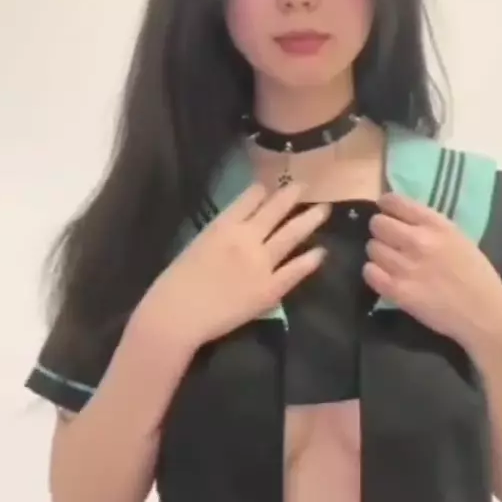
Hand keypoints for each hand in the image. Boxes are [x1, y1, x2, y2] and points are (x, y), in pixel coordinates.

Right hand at [145, 182, 328, 349]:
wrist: (177, 314)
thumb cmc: (176, 282)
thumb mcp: (197, 245)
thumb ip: (220, 234)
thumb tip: (237, 228)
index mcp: (223, 225)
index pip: (250, 197)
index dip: (264, 191)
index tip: (272, 188)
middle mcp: (246, 238)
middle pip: (275, 210)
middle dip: (292, 195)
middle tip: (305, 186)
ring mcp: (261, 263)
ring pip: (291, 234)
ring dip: (309, 220)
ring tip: (325, 210)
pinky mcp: (269, 289)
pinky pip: (295, 270)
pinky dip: (310, 260)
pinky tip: (321, 252)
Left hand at [364, 193, 501, 354]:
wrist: (484, 314)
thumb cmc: (478, 276)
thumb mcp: (459, 239)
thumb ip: (431, 227)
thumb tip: (403, 219)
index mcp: (437, 225)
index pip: (395, 202)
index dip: (386, 205)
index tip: (386, 211)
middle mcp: (419, 241)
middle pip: (378, 224)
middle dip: (380, 231)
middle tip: (388, 241)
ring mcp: (406, 266)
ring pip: (372, 248)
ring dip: (378, 254)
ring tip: (390, 262)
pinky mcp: (398, 291)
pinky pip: (369, 272)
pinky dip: (374, 273)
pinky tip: (385, 277)